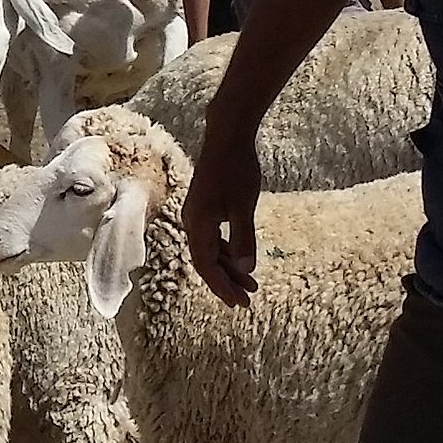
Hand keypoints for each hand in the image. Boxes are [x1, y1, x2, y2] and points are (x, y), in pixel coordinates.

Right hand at [183, 125, 263, 306]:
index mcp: (198, 224)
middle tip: (245, 301)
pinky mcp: (205, 209)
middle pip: (205, 261)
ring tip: (249, 285)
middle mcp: (192, 222)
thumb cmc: (236, 170)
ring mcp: (198, 215)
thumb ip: (243, 238)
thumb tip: (245, 269)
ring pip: (210, 251)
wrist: (226, 139)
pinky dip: (227, 253)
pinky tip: (241, 259)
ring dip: (228, 269)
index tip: (238, 303)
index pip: (206, 265)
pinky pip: (213, 239)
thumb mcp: (243, 207)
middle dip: (225, 282)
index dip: (221, 286)